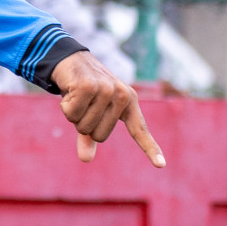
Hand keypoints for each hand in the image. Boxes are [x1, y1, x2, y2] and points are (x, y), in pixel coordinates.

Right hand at [51, 51, 165, 167]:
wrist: (70, 59)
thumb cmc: (84, 90)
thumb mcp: (91, 113)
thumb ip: (90, 137)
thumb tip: (86, 160)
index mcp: (129, 102)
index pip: (139, 130)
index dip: (150, 148)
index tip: (161, 165)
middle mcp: (121, 96)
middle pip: (98, 135)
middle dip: (83, 124)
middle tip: (82, 105)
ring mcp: (106, 90)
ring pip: (84, 125)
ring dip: (73, 115)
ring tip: (76, 97)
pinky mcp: (88, 86)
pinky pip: (72, 113)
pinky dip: (65, 106)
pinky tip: (69, 91)